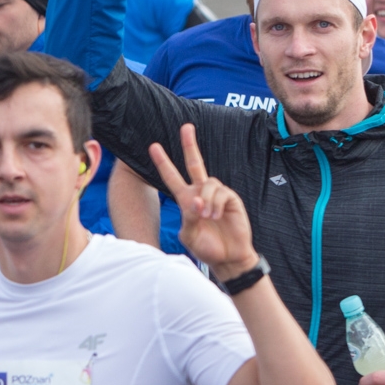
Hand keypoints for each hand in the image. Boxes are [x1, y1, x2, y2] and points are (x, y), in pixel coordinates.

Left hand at [150, 123, 257, 280]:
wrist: (228, 257)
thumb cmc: (206, 248)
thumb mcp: (189, 236)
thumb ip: (188, 218)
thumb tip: (196, 202)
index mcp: (186, 200)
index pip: (171, 177)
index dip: (163, 162)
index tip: (153, 147)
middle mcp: (200, 193)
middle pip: (194, 163)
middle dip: (190, 145)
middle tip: (186, 127)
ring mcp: (216, 194)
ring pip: (207, 182)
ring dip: (205, 200)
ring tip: (207, 216)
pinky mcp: (230, 198)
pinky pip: (221, 192)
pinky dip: (216, 204)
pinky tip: (217, 215)